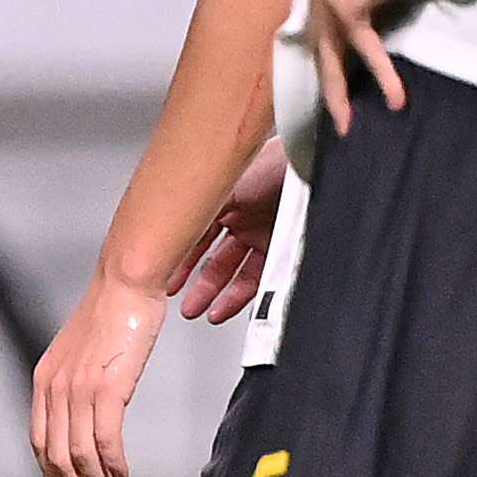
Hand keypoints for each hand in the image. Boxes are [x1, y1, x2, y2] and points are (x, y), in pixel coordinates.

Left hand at [27, 272, 164, 476]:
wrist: (125, 283)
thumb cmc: (110, 315)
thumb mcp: (79, 354)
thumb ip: (74, 384)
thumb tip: (84, 415)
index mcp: (44, 382)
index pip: (39, 442)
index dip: (52, 476)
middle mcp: (55, 388)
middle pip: (55, 457)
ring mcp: (79, 389)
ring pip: (79, 455)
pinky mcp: (108, 388)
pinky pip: (105, 440)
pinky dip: (113, 466)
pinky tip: (122, 476)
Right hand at [178, 137, 289, 319]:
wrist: (310, 167)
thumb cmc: (272, 166)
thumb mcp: (222, 189)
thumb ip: (197, 212)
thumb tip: (167, 229)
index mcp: (224, 201)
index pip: (195, 237)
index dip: (180, 259)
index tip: (166, 276)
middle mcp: (243, 218)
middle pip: (215, 259)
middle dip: (198, 283)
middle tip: (185, 303)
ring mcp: (263, 234)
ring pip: (236, 272)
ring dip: (218, 294)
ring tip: (205, 311)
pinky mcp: (283, 249)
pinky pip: (260, 278)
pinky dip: (242, 295)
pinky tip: (229, 306)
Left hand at [304, 0, 476, 129]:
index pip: (337, 33)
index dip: (343, 64)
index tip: (350, 97)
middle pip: (325, 50)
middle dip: (332, 90)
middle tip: (342, 127)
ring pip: (330, 55)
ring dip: (338, 93)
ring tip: (348, 128)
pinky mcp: (347, 2)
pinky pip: (363, 46)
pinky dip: (380, 72)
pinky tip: (398, 99)